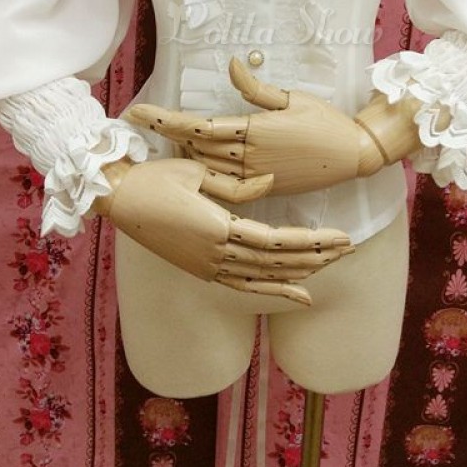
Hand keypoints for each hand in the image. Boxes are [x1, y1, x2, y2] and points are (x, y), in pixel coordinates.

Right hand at [93, 157, 354, 305]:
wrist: (118, 200)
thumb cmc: (155, 178)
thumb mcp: (196, 172)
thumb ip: (236, 186)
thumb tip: (270, 184)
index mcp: (216, 227)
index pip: (275, 241)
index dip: (311, 242)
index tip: (340, 237)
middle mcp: (215, 254)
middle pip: (277, 263)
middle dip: (316, 257)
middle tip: (348, 249)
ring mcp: (208, 266)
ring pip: (264, 277)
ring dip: (300, 273)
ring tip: (331, 265)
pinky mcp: (201, 270)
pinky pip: (244, 286)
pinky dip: (274, 290)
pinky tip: (300, 293)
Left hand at [127, 57, 372, 196]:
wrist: (352, 156)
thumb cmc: (325, 122)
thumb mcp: (292, 98)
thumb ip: (256, 87)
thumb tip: (231, 63)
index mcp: (253, 131)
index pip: (197, 125)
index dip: (163, 120)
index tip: (135, 113)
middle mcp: (248, 157)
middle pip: (193, 147)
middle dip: (165, 135)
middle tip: (141, 120)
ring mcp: (254, 177)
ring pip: (205, 166)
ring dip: (181, 152)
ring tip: (160, 139)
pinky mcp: (261, 189)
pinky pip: (222, 181)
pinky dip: (204, 169)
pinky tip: (191, 161)